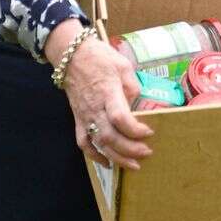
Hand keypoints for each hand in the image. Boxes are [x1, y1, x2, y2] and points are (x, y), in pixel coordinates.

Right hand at [56, 30, 153, 169]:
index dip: (135, 129)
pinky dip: (94, 156)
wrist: (72, 56)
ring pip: (98, 144)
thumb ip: (132, 85)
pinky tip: (107, 163)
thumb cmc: (100, 58)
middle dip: (129, 149)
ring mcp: (85, 117)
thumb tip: (137, 103)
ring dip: (116, 157)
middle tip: (146, 153)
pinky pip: (84, 143)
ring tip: (133, 165)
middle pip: (110, 136)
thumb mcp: (123, 65)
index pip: (120, 118)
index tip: (149, 132)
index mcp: (107, 93)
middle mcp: (95, 109)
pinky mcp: (78, 120)